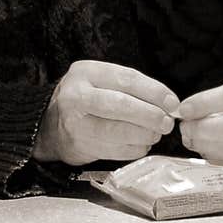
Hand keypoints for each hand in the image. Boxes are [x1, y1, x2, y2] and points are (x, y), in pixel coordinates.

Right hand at [34, 60, 179, 166]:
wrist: (50, 125)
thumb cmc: (86, 100)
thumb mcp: (102, 81)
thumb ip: (132, 88)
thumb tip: (169, 103)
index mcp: (86, 72)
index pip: (127, 79)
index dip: (154, 92)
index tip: (173, 102)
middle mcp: (76, 95)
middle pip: (120, 105)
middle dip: (150, 115)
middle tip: (167, 122)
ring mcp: (75, 122)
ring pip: (117, 131)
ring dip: (144, 134)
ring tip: (156, 133)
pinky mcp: (79, 145)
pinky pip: (115, 151)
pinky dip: (134, 149)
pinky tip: (142, 144)